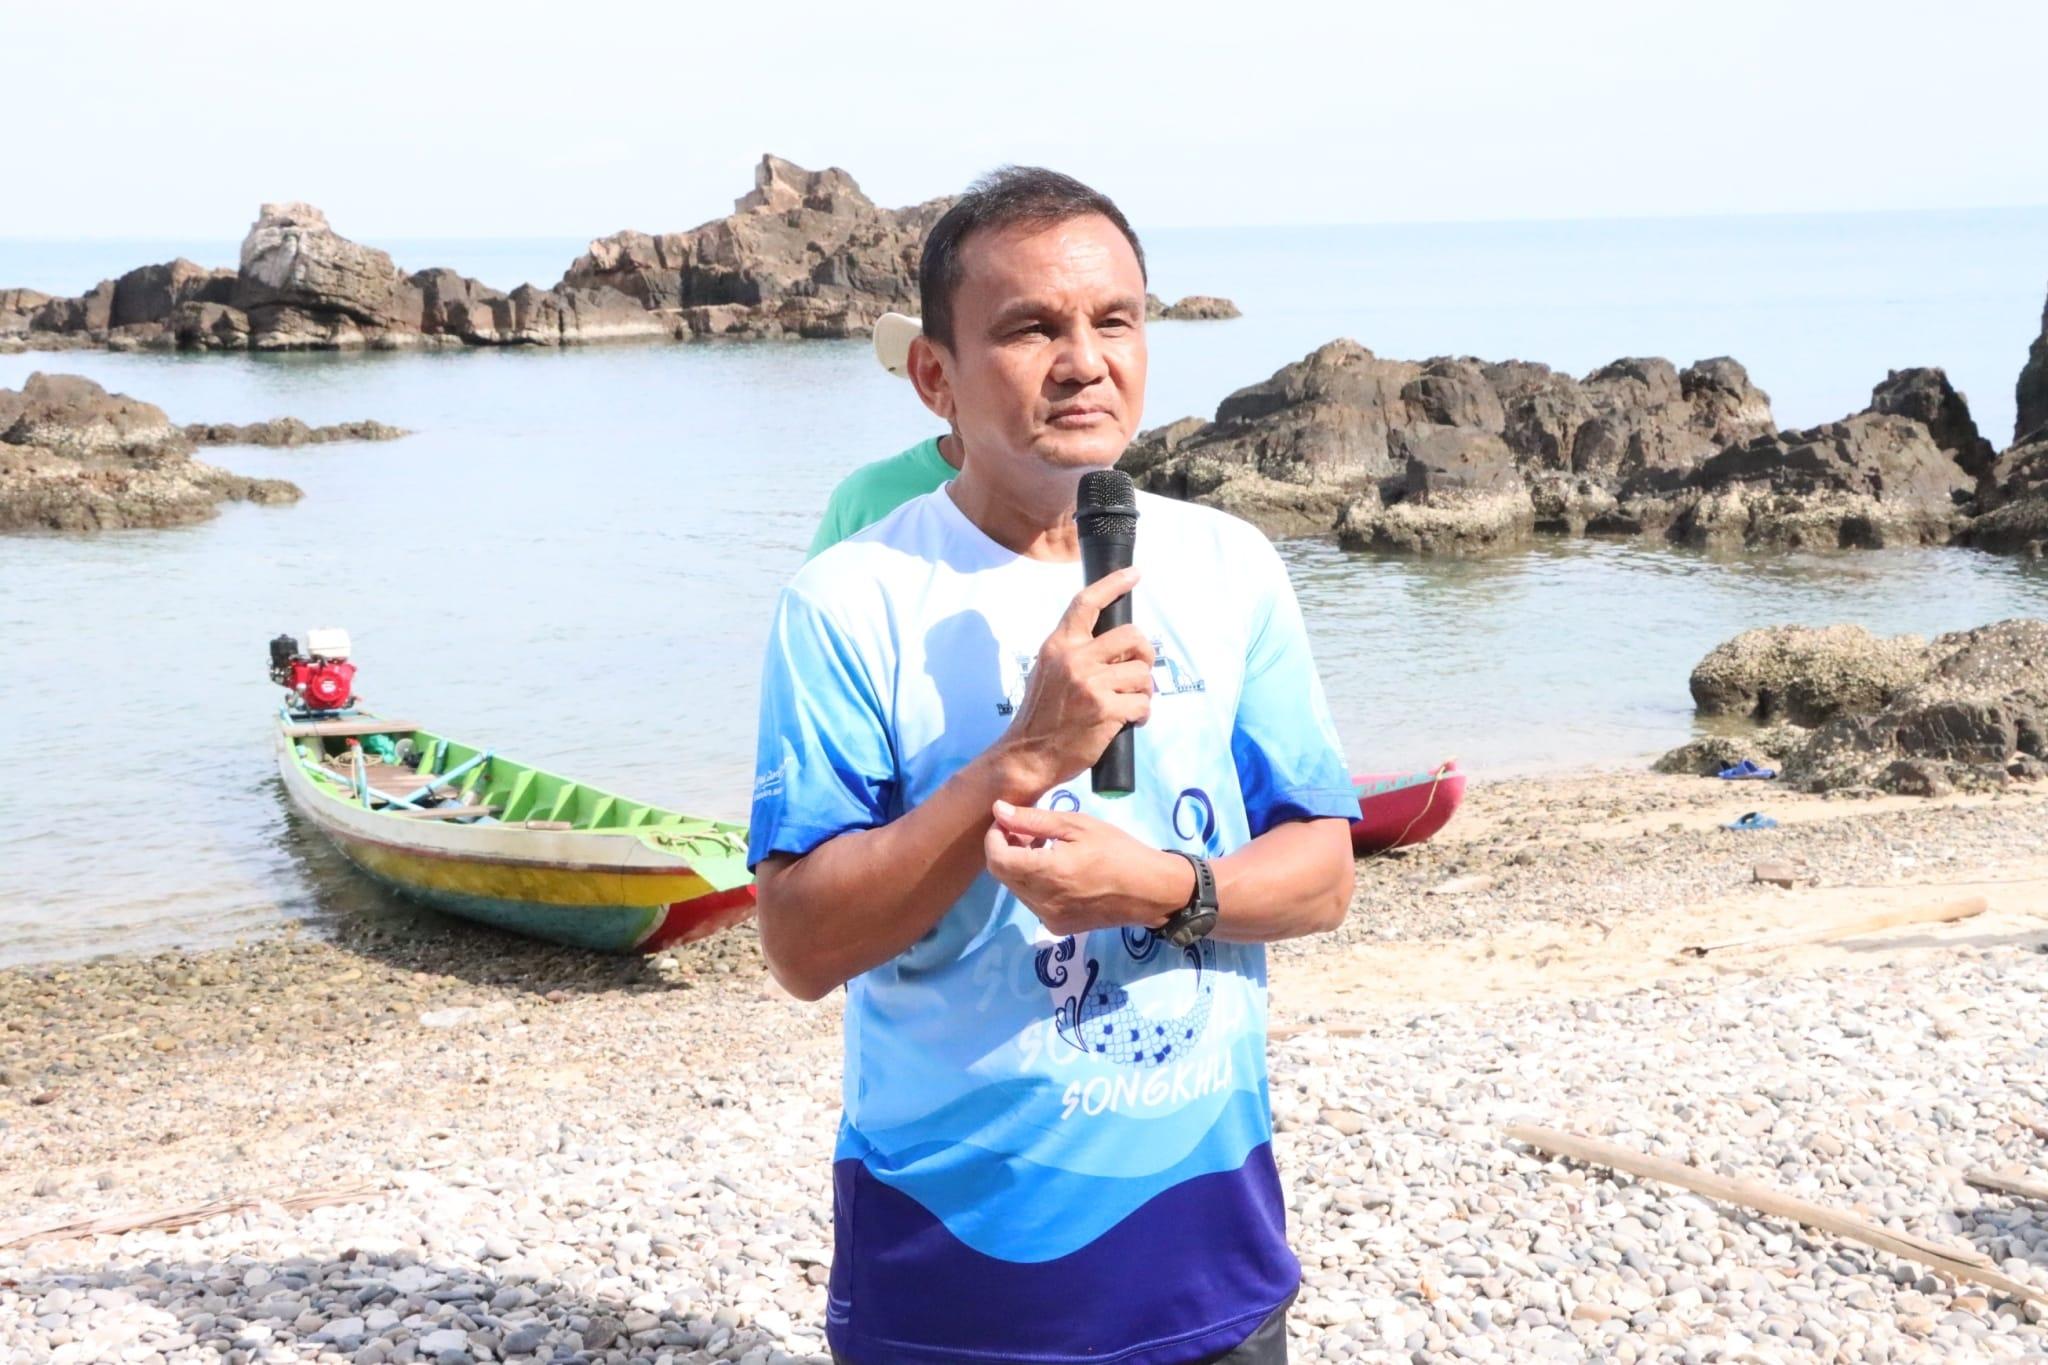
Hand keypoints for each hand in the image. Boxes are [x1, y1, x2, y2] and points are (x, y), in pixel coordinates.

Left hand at [983, 800, 1191, 937]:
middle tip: (1028, 832)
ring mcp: (1049, 919)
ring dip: (1020, 866)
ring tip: (1045, 848)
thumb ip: (1033, 820)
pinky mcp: (1058, 928)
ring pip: (1015, 888)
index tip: (1008, 822)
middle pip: (1002, 874)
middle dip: (1007, 849)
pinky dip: (1034, 883)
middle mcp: (1042, 901)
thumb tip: (998, 810)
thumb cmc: (1118, 851)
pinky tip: (1056, 870)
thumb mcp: (1078, 825)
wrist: (1151, 891)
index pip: (997, 858)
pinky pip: (1032, 902)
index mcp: (1047, 873)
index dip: (995, 837)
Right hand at [989, 567, 1152, 801]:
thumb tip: (1115, 647)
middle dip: (1145, 654)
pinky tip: (1130, 721)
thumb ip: (1074, 654)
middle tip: (1139, 670)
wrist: (1028, 756)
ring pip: (1142, 674)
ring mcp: (1090, 684)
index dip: (1114, 583)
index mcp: (1058, 646)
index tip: (1134, 574)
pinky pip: (1143, 704)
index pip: (1087, 603)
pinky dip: (1142, 714)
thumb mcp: (1048, 672)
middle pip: (1131, 636)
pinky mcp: (1105, 710)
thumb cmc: (1040, 717)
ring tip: (1130, 704)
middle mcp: (1074, 659)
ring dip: (1143, 691)